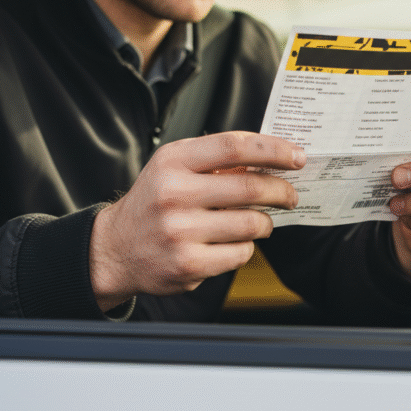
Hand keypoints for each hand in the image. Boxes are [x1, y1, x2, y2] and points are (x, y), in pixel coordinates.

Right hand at [89, 131, 304, 311]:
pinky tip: (235, 242)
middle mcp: (174, 193)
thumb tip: (272, 156)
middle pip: (251, 187)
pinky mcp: (188, 264)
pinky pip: (240, 253)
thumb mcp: (173, 167)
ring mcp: (180, 231)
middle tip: (290, 195)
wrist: (114, 249)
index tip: (296, 156)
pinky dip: (246, 247)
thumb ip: (215, 159)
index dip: (273, 149)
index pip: (235, 146)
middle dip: (281, 191)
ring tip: (261, 221)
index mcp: (173, 161)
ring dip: (265, 222)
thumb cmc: (153, 202)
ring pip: (251, 224)